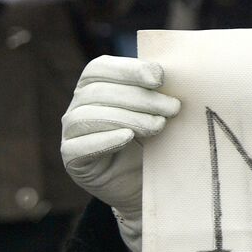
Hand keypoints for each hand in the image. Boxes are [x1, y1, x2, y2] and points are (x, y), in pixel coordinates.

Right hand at [61, 56, 180, 251]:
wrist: (145, 183)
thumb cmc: (152, 140)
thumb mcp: (157, 112)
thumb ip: (158, 92)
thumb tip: (179, 74)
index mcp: (95, 86)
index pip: (100, 68)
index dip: (128, 69)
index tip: (159, 78)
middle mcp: (78, 106)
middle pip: (98, 92)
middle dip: (139, 97)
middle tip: (173, 108)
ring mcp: (71, 133)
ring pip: (88, 116)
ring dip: (127, 117)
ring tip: (158, 126)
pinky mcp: (72, 159)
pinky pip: (78, 146)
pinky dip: (104, 139)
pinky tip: (127, 138)